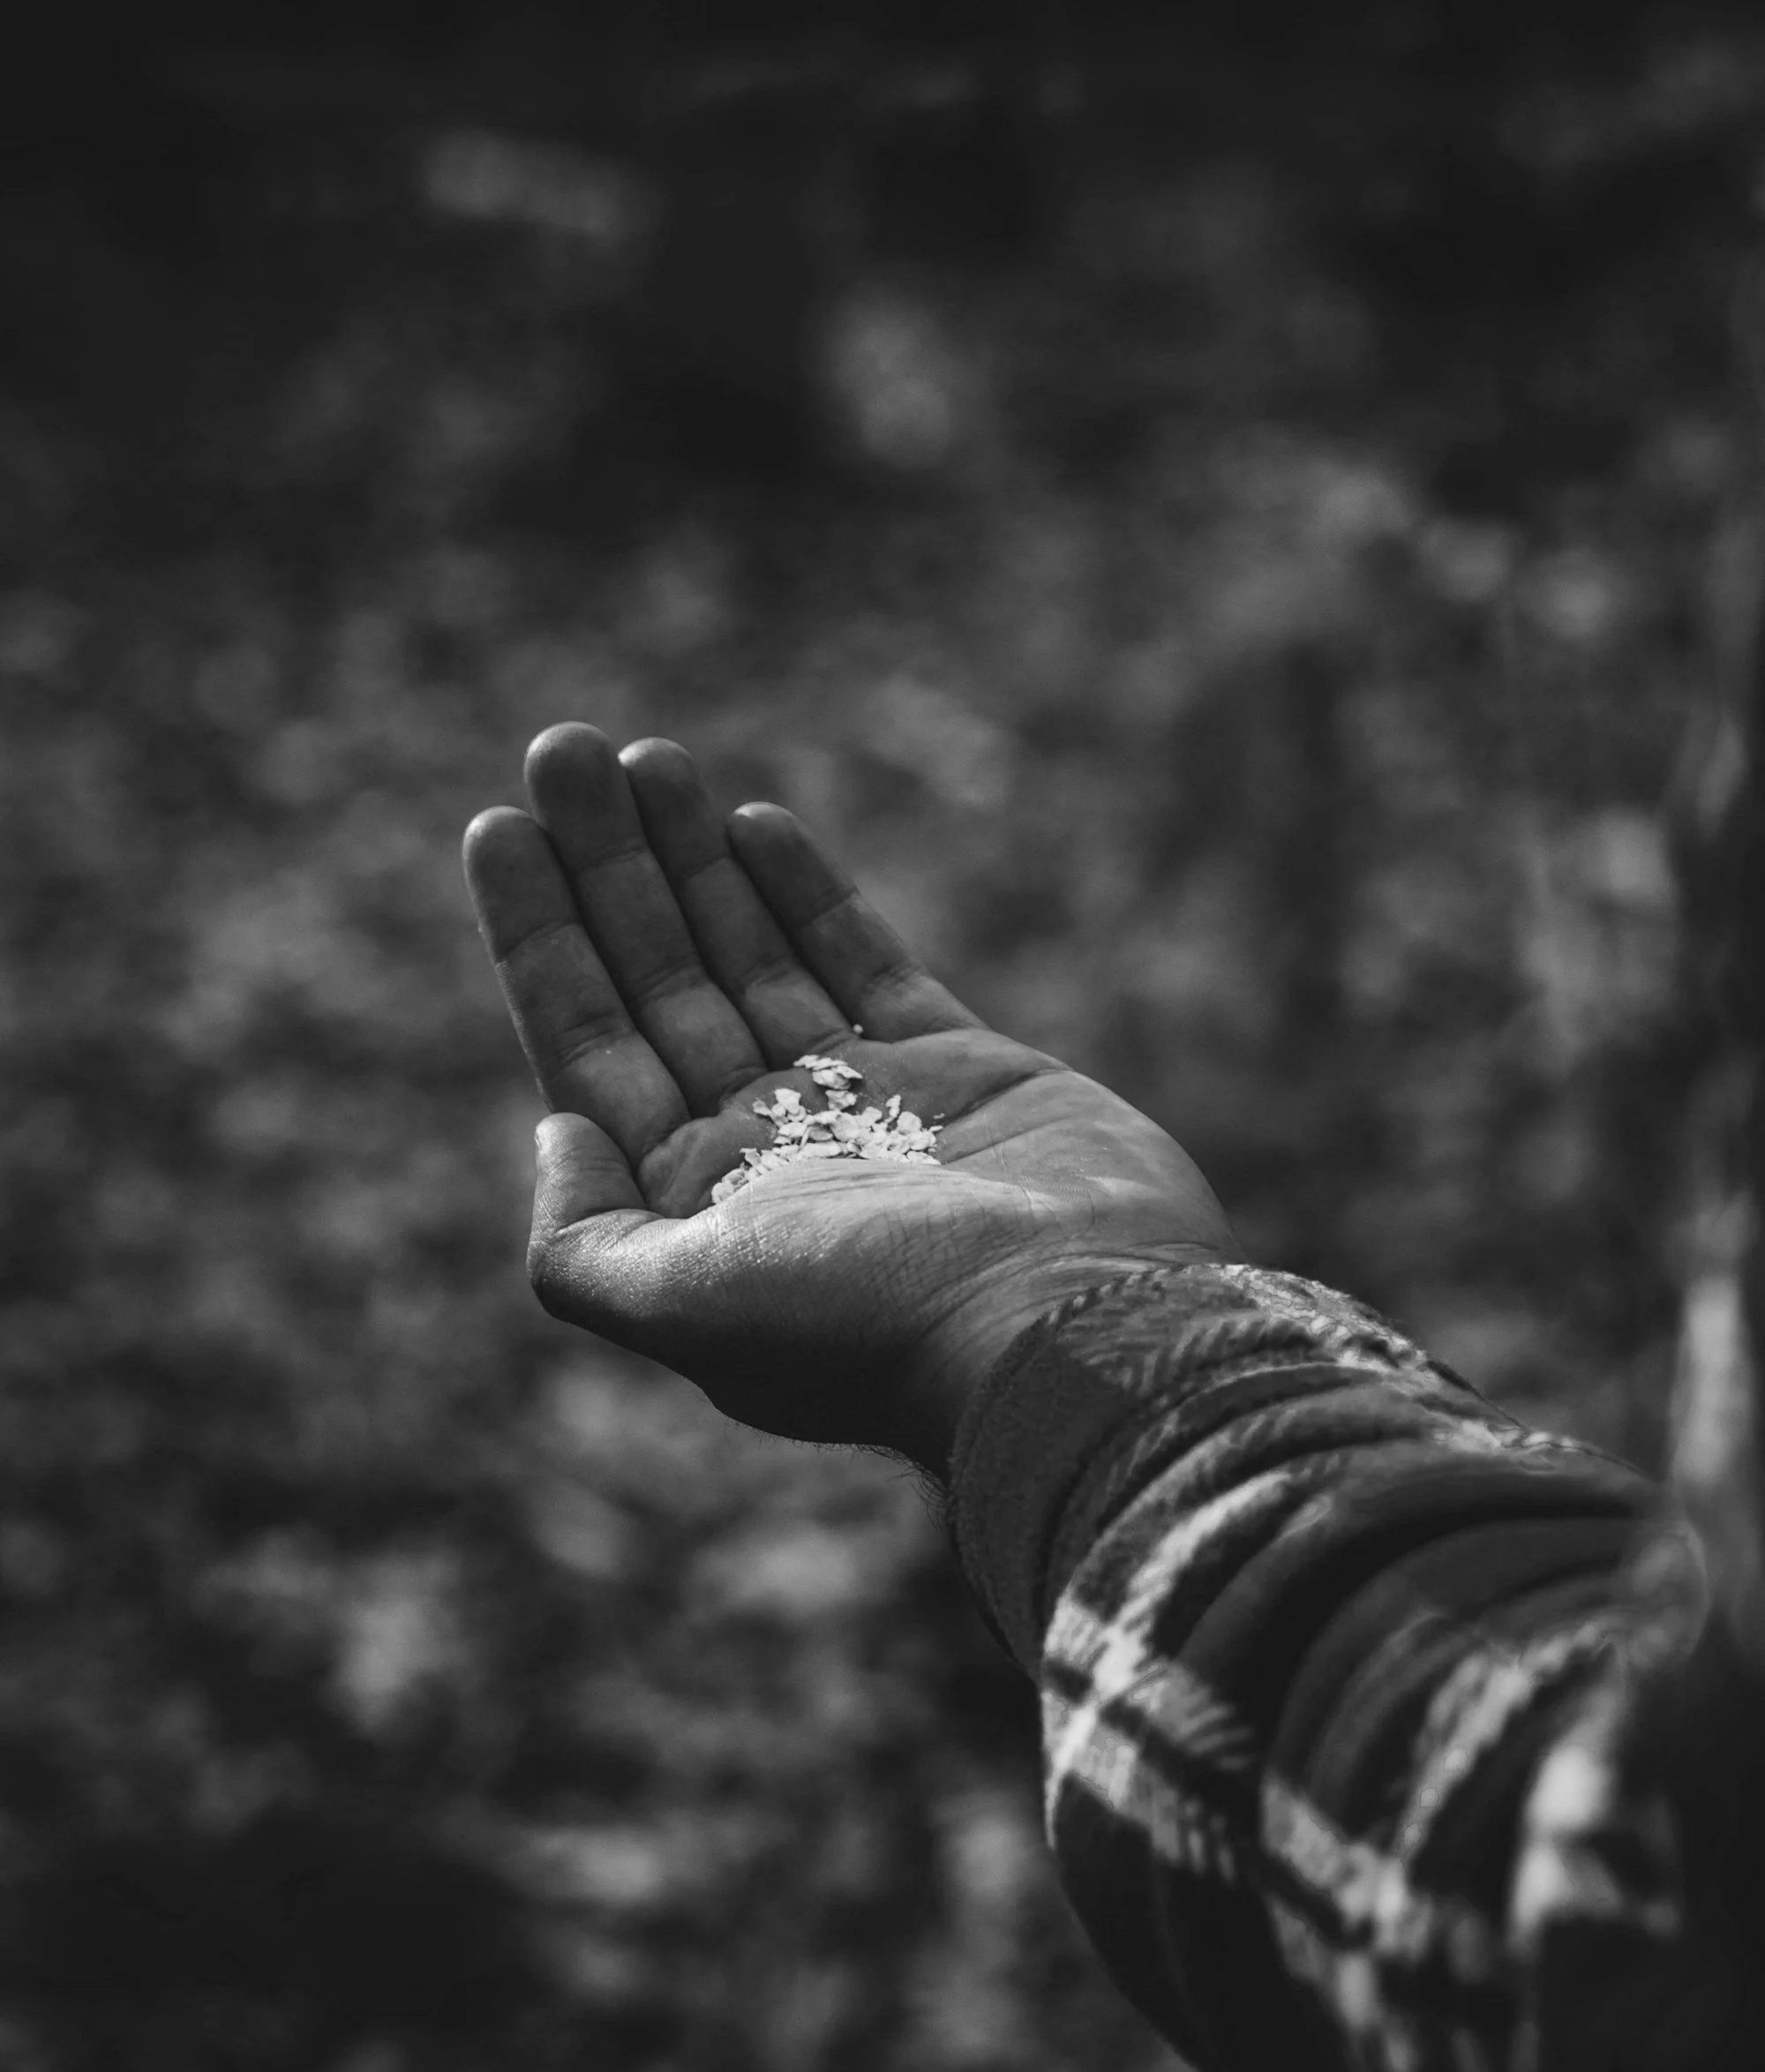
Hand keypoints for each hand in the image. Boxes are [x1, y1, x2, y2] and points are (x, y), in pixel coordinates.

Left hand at [463, 724, 1238, 1477]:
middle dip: (609, 867)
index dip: (538, 933)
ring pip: (754, 953)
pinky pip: (864, 961)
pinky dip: (809, 891)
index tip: (497, 824)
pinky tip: (753, 819)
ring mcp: (864, 1103)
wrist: (1075, 1324)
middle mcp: (767, 1147)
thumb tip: (554, 1127)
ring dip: (696, 857)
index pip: (588, 1042)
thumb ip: (585, 1238)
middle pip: (662, 977)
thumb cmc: (876, 1321)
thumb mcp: (689, 1307)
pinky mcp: (960, 1069)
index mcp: (693, 1201)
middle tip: (565, 747)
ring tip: (647, 756)